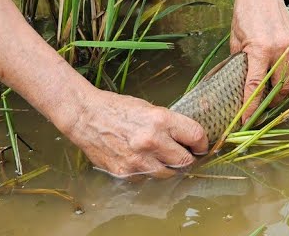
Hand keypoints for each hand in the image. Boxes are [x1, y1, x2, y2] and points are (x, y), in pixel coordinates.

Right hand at [62, 89, 207, 178]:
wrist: (86, 117)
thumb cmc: (119, 109)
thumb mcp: (150, 109)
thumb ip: (170, 125)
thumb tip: (189, 139)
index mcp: (161, 121)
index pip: (196, 136)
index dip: (202, 143)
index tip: (200, 146)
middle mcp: (151, 141)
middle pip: (184, 161)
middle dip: (187, 159)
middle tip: (184, 155)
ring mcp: (137, 160)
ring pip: (167, 174)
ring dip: (168, 168)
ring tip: (161, 157)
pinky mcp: (124, 173)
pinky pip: (146, 178)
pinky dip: (147, 172)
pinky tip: (141, 160)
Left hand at [231, 0, 288, 114]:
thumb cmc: (244, 15)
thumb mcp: (235, 41)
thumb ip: (241, 64)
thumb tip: (242, 86)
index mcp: (260, 49)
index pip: (256, 86)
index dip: (251, 107)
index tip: (246, 120)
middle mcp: (280, 48)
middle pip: (281, 87)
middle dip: (272, 102)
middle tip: (262, 107)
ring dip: (286, 91)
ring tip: (275, 94)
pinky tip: (286, 78)